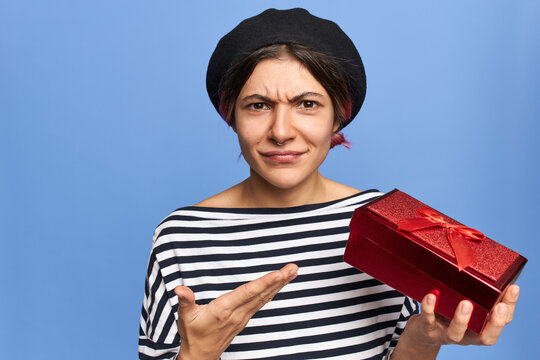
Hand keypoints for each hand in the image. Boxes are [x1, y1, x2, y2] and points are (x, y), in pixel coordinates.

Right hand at [174, 263, 297, 359]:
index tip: (278, 273)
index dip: (264, 283)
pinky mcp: (245, 318)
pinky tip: (279, 284)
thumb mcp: (186, 317)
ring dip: (279, 284)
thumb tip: (180, 289)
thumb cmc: (193, 334)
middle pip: (261, 294)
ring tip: (292, 271)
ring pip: (264, 298)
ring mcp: (243, 317)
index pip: (248, 293)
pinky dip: (272, 291)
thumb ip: (186, 301)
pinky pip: (262, 302)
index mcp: (224, 310)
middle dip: (278, 280)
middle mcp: (237, 313)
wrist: (201, 356)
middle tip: (293, 267)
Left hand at [393, 285, 519, 358]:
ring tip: (466, 303)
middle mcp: (468, 334)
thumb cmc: (448, 309)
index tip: (513, 288)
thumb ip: (473, 287)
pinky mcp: (428, 329)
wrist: (424, 330)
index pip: (503, 321)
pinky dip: (429, 309)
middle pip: (487, 337)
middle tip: (499, 306)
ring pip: (456, 333)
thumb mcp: (463, 299)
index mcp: (481, 326)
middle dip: (495, 322)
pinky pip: (428, 321)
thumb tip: (478, 256)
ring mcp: (447, 333)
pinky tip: (431, 296)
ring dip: (462, 319)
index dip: (510, 307)